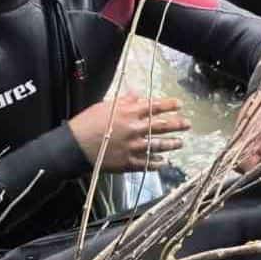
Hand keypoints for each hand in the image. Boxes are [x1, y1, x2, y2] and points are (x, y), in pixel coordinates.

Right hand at [68, 95, 189, 171]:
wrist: (73, 146)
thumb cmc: (87, 123)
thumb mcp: (104, 106)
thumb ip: (124, 101)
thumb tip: (137, 96)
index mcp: (128, 113)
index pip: (154, 107)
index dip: (169, 105)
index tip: (180, 104)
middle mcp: (134, 129)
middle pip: (161, 126)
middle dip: (177, 124)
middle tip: (188, 124)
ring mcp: (132, 147)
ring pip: (157, 145)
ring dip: (171, 144)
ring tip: (181, 143)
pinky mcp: (127, 162)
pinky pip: (146, 163)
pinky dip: (156, 163)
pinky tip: (164, 163)